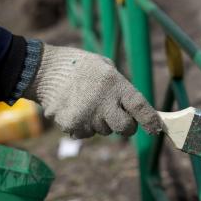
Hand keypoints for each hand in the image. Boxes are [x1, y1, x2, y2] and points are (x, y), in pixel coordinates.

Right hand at [24, 44, 162, 137]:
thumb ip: (121, 87)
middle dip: (125, 125)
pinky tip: (75, 109)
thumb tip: (136, 110)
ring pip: (104, 130)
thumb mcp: (105, 67)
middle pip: (125, 128)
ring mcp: (87, 116)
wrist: (45, 70)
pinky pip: (86, 133)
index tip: (155, 129)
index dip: (150, 120)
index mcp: (115, 84)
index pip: (140, 107)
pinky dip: (83, 126)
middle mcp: (103, 103)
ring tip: (87, 103)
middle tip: (116, 115)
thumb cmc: (79, 66)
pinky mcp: (72, 126)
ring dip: (100, 122)